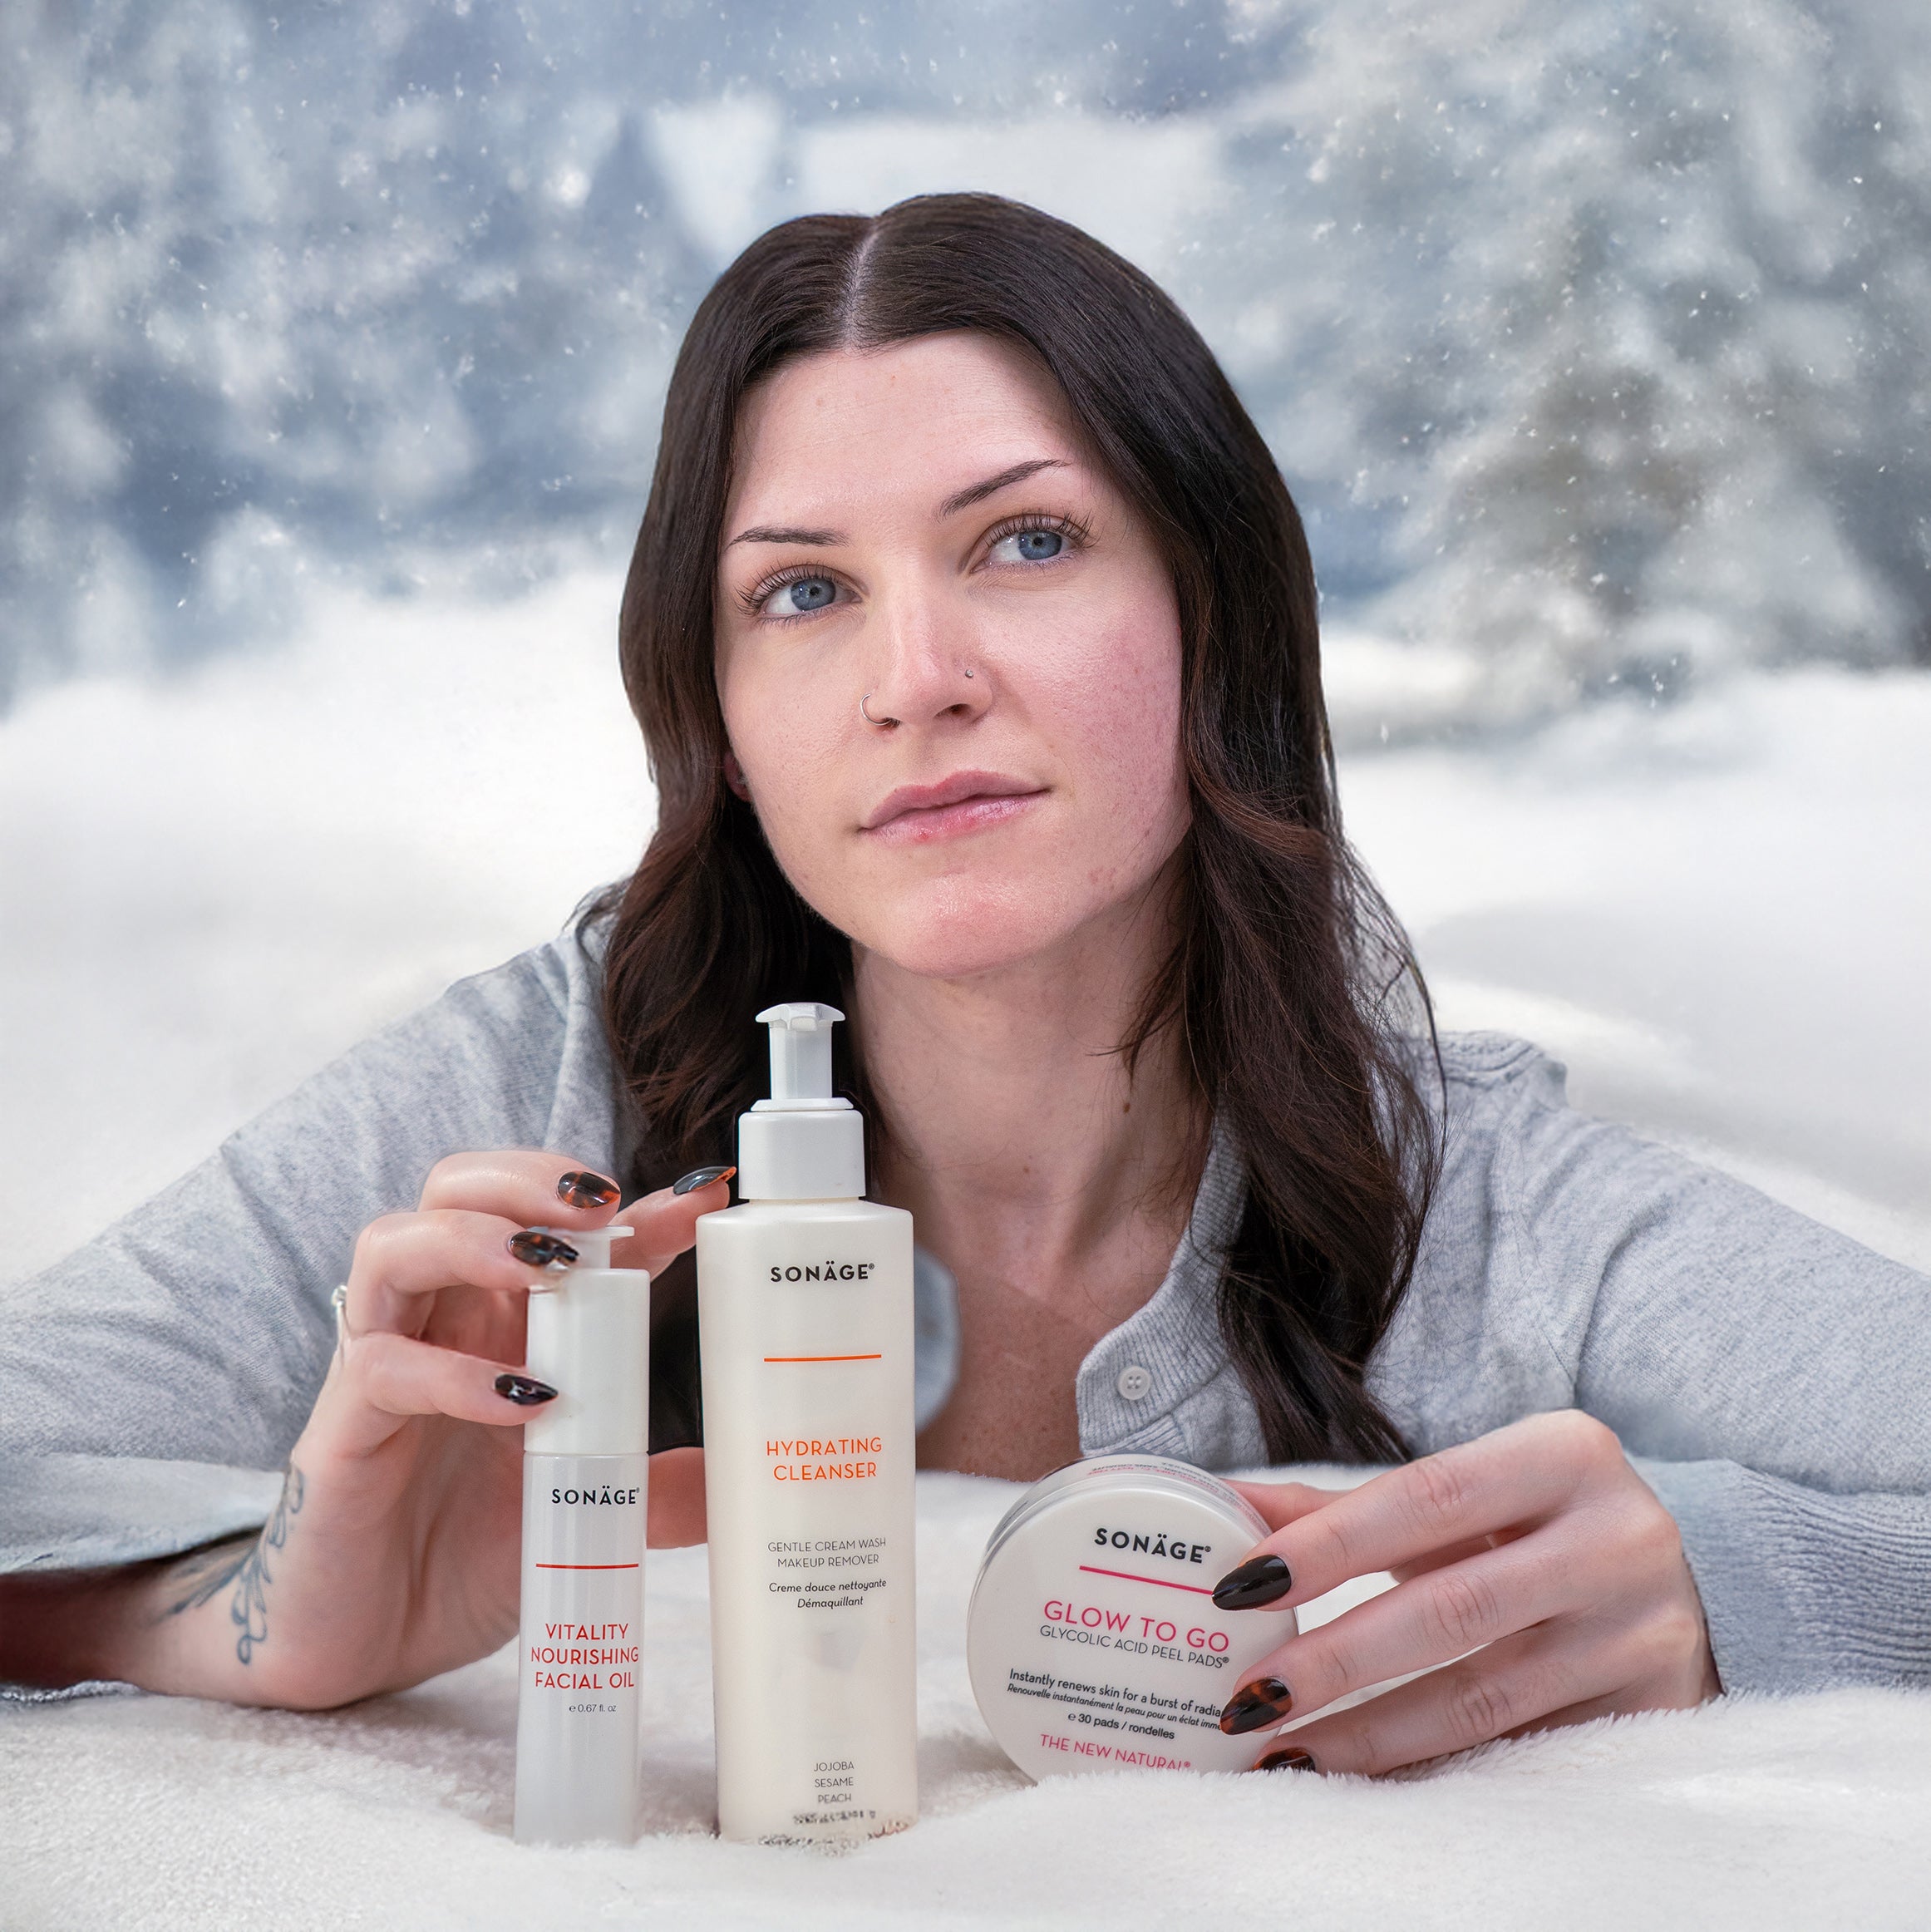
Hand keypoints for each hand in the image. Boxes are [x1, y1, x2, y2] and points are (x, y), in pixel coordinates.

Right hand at [103, 1154, 726, 1708]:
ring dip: (475, 1236)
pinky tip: (519, 1400)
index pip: (562, 1232)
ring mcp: (385, 1366)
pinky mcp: (342, 1430)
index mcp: (503, 1322)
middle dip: (528, 1178)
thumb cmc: (464, 1558)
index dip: (636, 1208)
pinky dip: (456, 1373)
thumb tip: (738, 1475)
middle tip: (599, 1205)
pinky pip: (385, 1367)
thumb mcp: (580, 1515)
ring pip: (396, 1244)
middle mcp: (442, 1323)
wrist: (366, 1652)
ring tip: (547, 1267)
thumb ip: (652, 1491)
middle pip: (457, 1189)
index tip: (707, 1196)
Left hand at [1216, 1409, 1719, 1774]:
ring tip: (1285, 1750)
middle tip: (1251, 1693)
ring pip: (1485, 1696)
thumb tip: (1235, 1510)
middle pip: (1453, 1608)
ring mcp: (1642, 1633)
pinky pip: (1520, 1750)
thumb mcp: (1472, 1493)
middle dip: (1338, 1659)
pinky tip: (1366, 1781)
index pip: (1426, 1497)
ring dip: (1372, 1735)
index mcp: (1565, 1454)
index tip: (1242, 1584)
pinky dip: (1434, 1769)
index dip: (1330, 1544)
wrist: (1697, 1579)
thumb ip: (1354, 1505)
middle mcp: (1617, 1538)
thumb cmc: (1546, 1523)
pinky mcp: (1653, 1713)